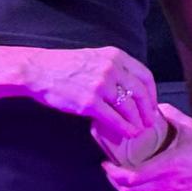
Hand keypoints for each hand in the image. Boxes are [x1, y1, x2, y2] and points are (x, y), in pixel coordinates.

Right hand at [25, 46, 156, 141]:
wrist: (39, 70)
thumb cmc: (66, 65)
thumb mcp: (96, 57)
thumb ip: (115, 68)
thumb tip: (131, 87)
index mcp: (116, 56)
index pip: (145, 76)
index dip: (152, 93)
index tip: (152, 104)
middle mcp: (112, 69)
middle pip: (141, 93)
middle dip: (148, 110)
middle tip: (150, 122)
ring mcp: (101, 85)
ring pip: (129, 107)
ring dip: (138, 122)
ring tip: (140, 130)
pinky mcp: (89, 102)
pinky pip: (114, 118)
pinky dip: (124, 128)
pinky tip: (128, 134)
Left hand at [101, 104, 191, 190]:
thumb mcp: (189, 127)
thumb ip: (168, 114)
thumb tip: (150, 104)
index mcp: (169, 166)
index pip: (131, 177)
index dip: (113, 173)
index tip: (106, 164)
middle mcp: (168, 187)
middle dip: (114, 182)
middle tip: (110, 171)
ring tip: (120, 182)